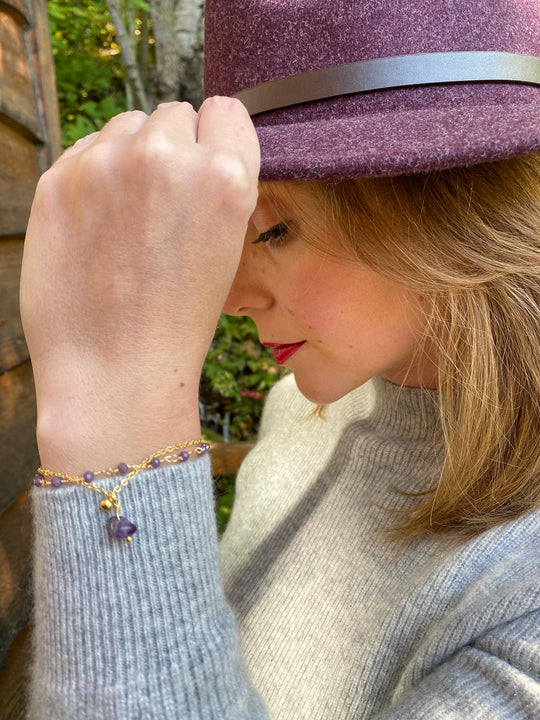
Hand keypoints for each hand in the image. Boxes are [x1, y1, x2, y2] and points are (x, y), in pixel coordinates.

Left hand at [20, 99, 259, 470]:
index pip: (226, 111)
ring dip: (129, 157)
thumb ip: (219, 186)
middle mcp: (167, 157)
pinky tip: (97, 225)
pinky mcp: (59, 178)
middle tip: (161, 208)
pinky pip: (86, 150)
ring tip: (127, 220)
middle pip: (173, 114)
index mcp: (225, 177)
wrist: (115, 371)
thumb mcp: (228, 249)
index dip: (215, 141)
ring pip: (126, 126)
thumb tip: (196, 146)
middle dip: (171, 150)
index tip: (203, 169)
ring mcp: (107, 164)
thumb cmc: (176, 321)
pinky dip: (93, 175)